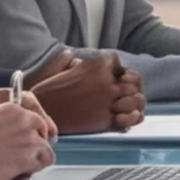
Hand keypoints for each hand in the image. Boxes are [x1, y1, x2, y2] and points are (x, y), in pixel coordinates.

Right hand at [0, 88, 53, 179]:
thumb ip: (4, 121)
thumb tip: (13, 130)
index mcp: (12, 109)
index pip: (35, 119)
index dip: (32, 132)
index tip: (25, 142)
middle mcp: (24, 120)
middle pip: (43, 132)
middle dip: (36, 145)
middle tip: (23, 156)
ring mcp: (28, 138)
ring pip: (46, 149)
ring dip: (36, 159)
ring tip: (20, 166)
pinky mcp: (28, 156)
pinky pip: (44, 163)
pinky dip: (35, 169)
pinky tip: (21, 171)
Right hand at [24, 54, 138, 133]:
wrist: (41, 111)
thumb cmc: (48, 90)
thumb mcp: (63, 66)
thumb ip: (77, 61)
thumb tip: (79, 59)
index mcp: (98, 65)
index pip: (119, 63)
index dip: (118, 71)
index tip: (113, 78)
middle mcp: (107, 81)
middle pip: (135, 81)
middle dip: (132, 87)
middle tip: (124, 94)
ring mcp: (109, 100)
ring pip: (138, 98)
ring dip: (135, 102)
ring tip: (125, 106)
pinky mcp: (107, 119)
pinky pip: (132, 117)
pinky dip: (134, 117)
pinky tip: (127, 116)